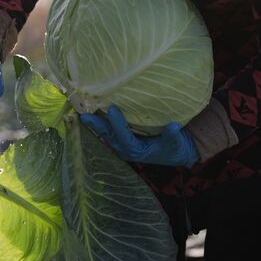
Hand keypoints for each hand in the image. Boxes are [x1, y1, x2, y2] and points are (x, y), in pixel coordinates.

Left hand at [80, 105, 198, 167]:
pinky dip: (100, 121)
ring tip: (82, 110)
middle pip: (108, 135)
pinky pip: (109, 129)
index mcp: (136, 151)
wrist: (177, 152)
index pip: (124, 136)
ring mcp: (122, 144)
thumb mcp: (176, 143)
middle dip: (95, 125)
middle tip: (83, 113)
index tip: (112, 109)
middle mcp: (125, 149)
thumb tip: (175, 127)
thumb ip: (172, 135)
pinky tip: (92, 110)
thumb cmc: (175, 148)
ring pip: (105, 132)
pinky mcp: (123, 138)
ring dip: (94, 122)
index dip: (118, 123)